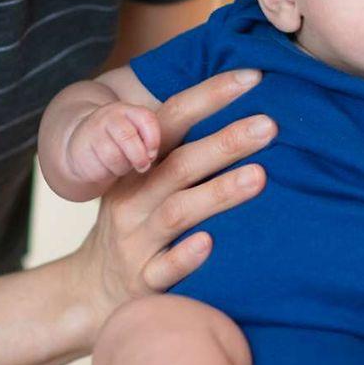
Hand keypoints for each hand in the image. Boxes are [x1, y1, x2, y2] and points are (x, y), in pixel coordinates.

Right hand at [62, 101, 160, 184]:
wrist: (82, 141)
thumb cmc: (118, 139)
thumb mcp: (135, 131)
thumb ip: (147, 138)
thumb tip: (150, 157)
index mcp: (127, 110)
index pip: (146, 119)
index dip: (153, 140)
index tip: (152, 154)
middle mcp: (108, 117)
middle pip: (127, 137)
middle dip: (139, 157)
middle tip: (143, 166)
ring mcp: (92, 132)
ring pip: (113, 156)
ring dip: (123, 167)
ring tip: (122, 166)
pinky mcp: (80, 151)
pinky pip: (100, 168)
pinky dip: (108, 173)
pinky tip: (106, 168)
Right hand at [67, 69, 274, 339]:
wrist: (93, 288)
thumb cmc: (139, 218)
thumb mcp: (146, 178)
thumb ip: (182, 145)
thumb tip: (247, 99)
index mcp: (138, 165)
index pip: (172, 120)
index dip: (210, 96)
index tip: (253, 76)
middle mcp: (135, 198)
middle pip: (181, 164)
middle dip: (226, 142)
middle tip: (269, 125)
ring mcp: (137, 241)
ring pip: (177, 213)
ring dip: (217, 193)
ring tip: (259, 176)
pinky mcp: (143, 282)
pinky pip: (163, 269)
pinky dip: (186, 256)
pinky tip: (211, 243)